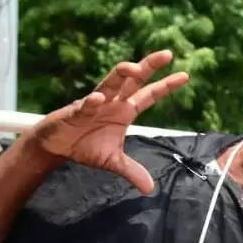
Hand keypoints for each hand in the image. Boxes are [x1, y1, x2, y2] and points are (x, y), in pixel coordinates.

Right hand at [27, 50, 189, 193]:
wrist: (57, 147)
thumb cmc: (86, 146)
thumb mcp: (113, 161)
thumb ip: (131, 171)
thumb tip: (149, 188)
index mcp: (124, 110)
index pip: (149, 95)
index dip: (166, 85)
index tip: (185, 76)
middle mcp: (112, 102)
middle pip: (132, 80)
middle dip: (148, 67)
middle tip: (166, 54)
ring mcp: (93, 104)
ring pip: (109, 85)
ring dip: (120, 75)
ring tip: (133, 67)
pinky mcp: (74, 112)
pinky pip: (85, 106)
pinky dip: (91, 102)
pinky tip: (99, 99)